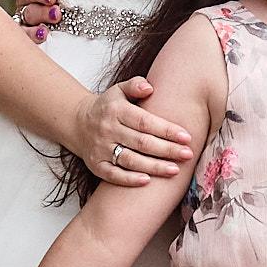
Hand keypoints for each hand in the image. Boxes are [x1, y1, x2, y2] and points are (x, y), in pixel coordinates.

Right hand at [15, 0, 58, 39]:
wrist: (69, 16)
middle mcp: (25, 7)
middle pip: (28, 9)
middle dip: (42, 11)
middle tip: (57, 12)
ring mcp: (25, 23)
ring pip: (26, 24)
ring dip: (38, 24)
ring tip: (48, 28)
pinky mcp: (28, 37)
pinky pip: (26, 37)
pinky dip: (32, 36)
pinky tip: (43, 36)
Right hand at [70, 76, 193, 186]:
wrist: (78, 123)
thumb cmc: (109, 107)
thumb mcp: (119, 90)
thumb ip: (135, 85)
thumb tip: (149, 88)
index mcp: (116, 110)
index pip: (145, 122)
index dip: (167, 130)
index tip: (186, 138)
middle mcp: (107, 130)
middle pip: (141, 143)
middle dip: (167, 150)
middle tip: (188, 155)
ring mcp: (100, 149)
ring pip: (130, 160)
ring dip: (154, 167)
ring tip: (175, 170)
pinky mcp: (96, 165)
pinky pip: (113, 175)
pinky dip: (129, 180)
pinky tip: (148, 181)